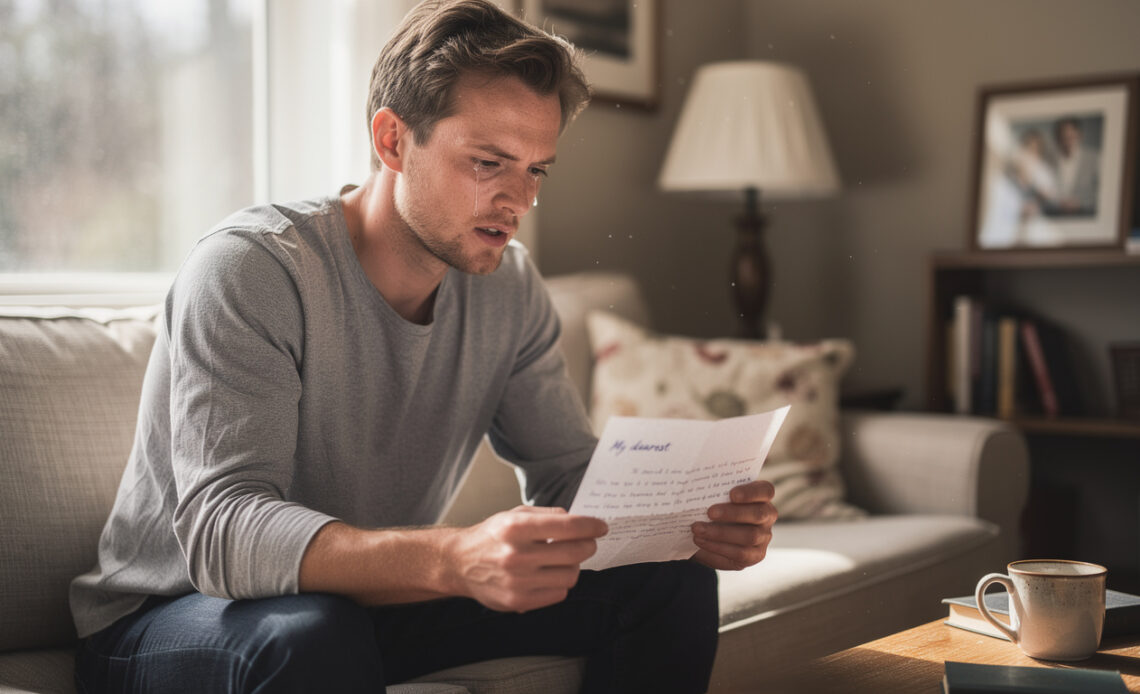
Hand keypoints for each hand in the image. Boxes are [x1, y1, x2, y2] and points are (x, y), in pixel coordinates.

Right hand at [446, 505, 607, 611]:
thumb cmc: (492, 536)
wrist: (460, 563)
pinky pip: (558, 594)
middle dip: (588, 545)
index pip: (568, 526)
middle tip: (588, 542)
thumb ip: (548, 515)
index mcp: (516, 528)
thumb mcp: (515, 514)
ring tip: (562, 559)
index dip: (591, 526)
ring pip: (570, 575)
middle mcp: (516, 555)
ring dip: (573, 565)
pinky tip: (549, 574)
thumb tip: (580, 522)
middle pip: (575, 552)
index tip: (601, 527)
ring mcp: (517, 581)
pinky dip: (560, 583)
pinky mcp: (518, 601)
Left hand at [690, 480, 776, 570]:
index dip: (751, 492)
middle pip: (758, 514)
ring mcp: (763, 537)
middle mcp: (767, 516)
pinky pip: (739, 554)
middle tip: (710, 512)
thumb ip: (714, 490)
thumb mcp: (715, 496)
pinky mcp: (754, 555)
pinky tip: (700, 541)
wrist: (709, 532)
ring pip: (749, 536)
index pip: (765, 490)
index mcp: (761, 496)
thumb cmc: (714, 505)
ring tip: (697, 529)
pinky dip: (717, 547)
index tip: (732, 494)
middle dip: (733, 513)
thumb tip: (697, 486)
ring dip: (720, 533)